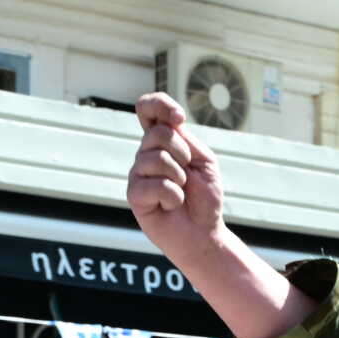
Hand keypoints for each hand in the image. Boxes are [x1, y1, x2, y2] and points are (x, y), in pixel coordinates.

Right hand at [128, 94, 228, 264]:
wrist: (202, 232)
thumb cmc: (204, 198)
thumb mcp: (203, 160)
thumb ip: (185, 139)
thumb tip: (168, 125)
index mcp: (162, 141)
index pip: (148, 109)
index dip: (160, 105)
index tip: (179, 119)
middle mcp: (146, 154)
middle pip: (158, 133)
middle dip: (182, 153)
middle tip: (188, 174)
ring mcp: (138, 174)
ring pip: (157, 158)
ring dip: (179, 177)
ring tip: (181, 191)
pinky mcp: (134, 195)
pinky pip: (154, 185)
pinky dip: (172, 196)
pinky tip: (171, 205)